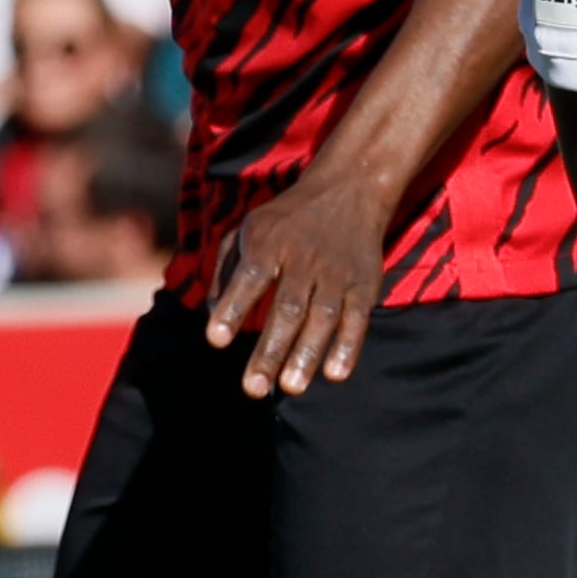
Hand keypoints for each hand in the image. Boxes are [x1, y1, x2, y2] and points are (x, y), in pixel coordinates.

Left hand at [206, 166, 393, 397]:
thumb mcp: (247, 231)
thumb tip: (212, 318)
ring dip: (307, 354)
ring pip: (322, 317)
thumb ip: (226, 272)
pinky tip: (335, 374)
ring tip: (291, 387)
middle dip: (270, 350)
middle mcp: (304, 257)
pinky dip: (349, 346)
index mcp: (268, 242)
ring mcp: (337, 271)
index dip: (233, 307)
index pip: (249, 276)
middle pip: (287, 307)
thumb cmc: (286, 222)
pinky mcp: (364, 283)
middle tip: (253, 388)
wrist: (350, 188)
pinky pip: (358, 318)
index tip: (216, 339)